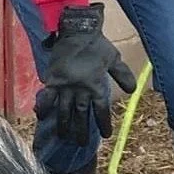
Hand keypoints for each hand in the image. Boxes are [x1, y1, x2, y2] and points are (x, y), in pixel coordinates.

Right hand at [34, 4, 137, 144]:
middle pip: (81, 116)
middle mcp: (80, 90)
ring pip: (64, 111)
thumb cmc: (97, 44)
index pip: (101, 110)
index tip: (105, 135)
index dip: (103, 123)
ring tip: (64, 137)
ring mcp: (65, 86)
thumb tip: (133, 90)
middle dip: (81, 131)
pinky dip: (43, 106)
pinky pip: (46, 96)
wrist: (77, 30)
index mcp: (96, 86)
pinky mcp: (52, 80)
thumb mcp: (114, 58)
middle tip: (80, 144)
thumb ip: (122, 75)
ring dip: (64, 125)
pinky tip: (41, 117)